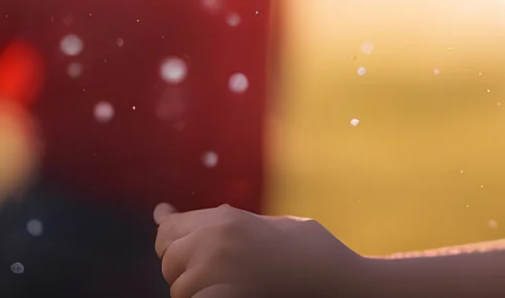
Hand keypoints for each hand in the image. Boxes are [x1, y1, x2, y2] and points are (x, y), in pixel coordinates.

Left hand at [155, 202, 366, 297]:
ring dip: (196, 291)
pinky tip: (230, 293)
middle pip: (169, 261)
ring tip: (229, 285)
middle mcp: (215, 244)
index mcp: (227, 220)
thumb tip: (169, 214)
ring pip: (180, 290)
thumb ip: (228, 222)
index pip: (170, 231)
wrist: (340, 282)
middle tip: (211, 273)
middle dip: (183, 268)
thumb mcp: (271, 225)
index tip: (164, 234)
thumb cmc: (313, 252)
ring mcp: (218, 276)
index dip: (168, 237)